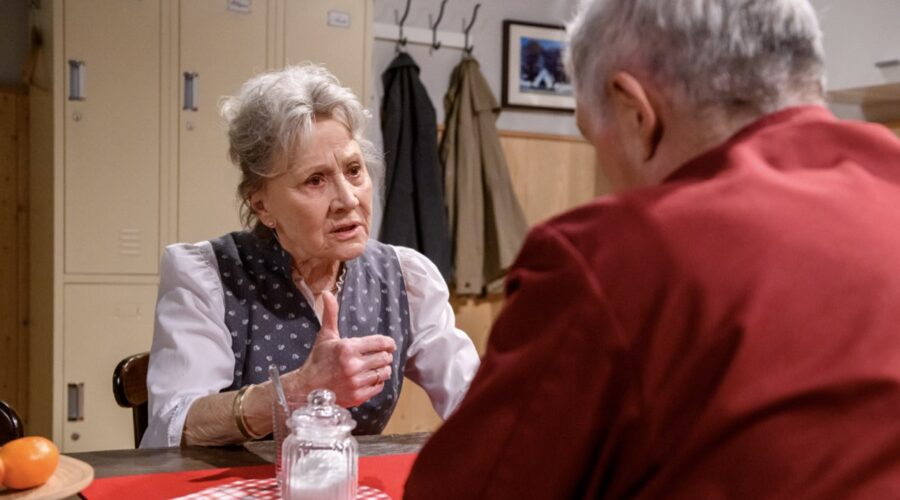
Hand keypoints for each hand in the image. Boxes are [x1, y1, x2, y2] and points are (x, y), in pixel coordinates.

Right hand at [283, 291, 396, 406]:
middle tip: (380, 356)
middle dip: (385, 356)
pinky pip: (379, 387)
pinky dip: (377, 383)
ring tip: (375, 367)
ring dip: (383, 369)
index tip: (389, 345)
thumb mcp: (325, 336)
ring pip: (384, 373)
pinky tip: (369, 379)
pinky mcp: (358, 396)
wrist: (306, 389)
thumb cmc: (317, 361)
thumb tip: (327, 293)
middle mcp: (353, 365)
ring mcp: (356, 382)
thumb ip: (331, 314)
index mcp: (347, 348)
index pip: (381, 343)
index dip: (389, 343)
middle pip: (385, 358)